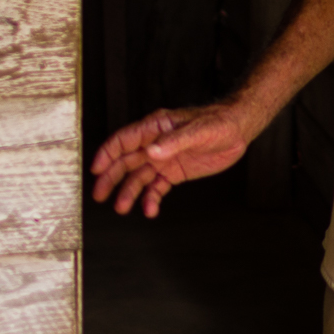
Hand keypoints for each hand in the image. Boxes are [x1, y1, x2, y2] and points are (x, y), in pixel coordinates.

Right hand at [88, 103, 254, 217]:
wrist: (237, 131)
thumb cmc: (218, 123)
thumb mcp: (197, 131)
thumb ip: (174, 142)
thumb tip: (151, 152)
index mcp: (156, 128)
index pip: (124, 140)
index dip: (108, 154)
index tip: (95, 169)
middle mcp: (155, 144)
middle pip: (126, 161)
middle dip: (111, 178)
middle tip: (100, 195)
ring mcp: (163, 159)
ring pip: (139, 177)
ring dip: (129, 192)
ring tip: (122, 208)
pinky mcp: (174, 172)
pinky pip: (157, 187)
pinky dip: (151, 199)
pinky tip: (150, 210)